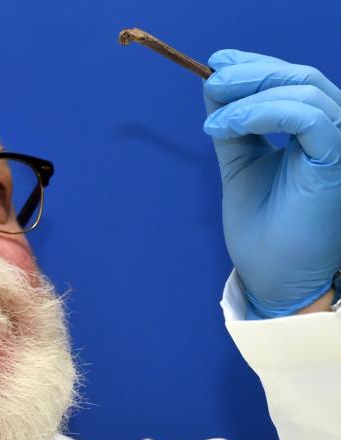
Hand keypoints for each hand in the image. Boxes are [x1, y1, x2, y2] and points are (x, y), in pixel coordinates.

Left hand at [203, 49, 340, 317]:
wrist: (272, 276)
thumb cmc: (260, 228)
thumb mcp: (240, 164)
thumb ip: (234, 126)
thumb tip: (215, 84)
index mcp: (314, 132)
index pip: (292, 82)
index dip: (256, 65)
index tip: (216, 62)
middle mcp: (334, 133)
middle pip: (299, 78)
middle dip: (250, 73)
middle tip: (212, 79)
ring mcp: (340, 146)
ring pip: (303, 91)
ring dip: (249, 95)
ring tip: (213, 118)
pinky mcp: (337, 162)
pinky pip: (306, 118)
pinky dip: (263, 113)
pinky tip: (227, 126)